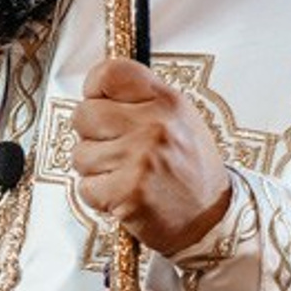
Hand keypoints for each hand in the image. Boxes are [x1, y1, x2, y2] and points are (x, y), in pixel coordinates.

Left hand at [71, 57, 231, 254]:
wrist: (210, 217)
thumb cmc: (190, 170)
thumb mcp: (179, 120)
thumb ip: (140, 101)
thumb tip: (96, 91)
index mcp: (167, 102)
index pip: (110, 73)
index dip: (94, 88)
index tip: (99, 101)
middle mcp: (155, 126)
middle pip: (84, 114)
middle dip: (91, 135)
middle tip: (115, 148)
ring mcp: (141, 159)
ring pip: (81, 154)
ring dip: (95, 169)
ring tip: (124, 174)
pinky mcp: (128, 192)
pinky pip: (85, 187)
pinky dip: (98, 195)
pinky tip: (123, 194)